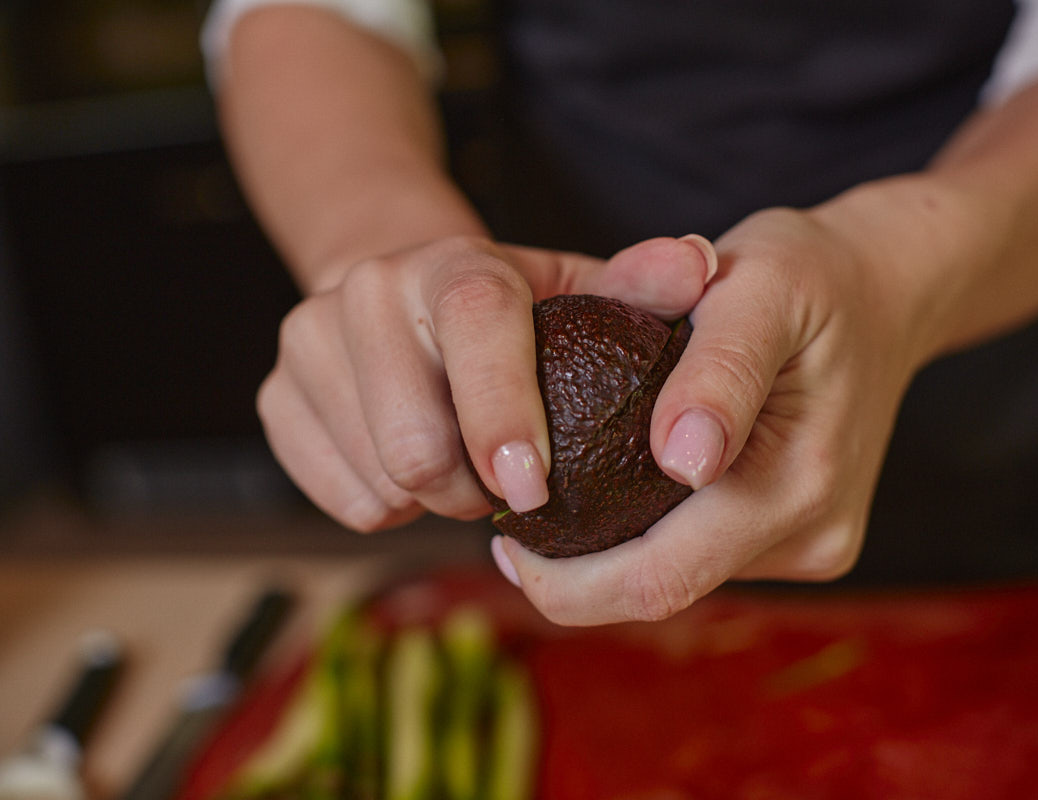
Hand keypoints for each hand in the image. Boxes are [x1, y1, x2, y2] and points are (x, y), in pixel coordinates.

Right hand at [258, 234, 717, 531]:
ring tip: (464, 469)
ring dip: (436, 502)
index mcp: (451, 263)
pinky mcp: (274, 396)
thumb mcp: (579, 292)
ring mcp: (308, 341)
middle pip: (415, 440)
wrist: (402, 293)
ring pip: (378, 479)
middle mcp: (368, 291)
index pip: (476, 326)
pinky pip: (339, 498)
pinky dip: (389, 506)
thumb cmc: (512, 314)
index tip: (533, 491)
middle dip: (475, 490)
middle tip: (510, 483)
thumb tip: (698, 265)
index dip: (504, 414)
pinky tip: (416, 470)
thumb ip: (637, 287)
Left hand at [494, 206, 930, 624]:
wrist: (886, 292)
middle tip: (509, 528)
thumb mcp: (759, 286)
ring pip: (681, 575)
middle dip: (574, 575)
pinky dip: (652, 530)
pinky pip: (704, 552)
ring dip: (612, 550)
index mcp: (799, 484)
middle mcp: (812, 537)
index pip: (660, 578)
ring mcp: (811, 544)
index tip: (502, 538)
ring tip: (558, 490)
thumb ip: (720, 371)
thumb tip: (683, 462)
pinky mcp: (800, 539)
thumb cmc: (810, 275)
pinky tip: (619, 481)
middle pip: (662, 590)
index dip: (565, 582)